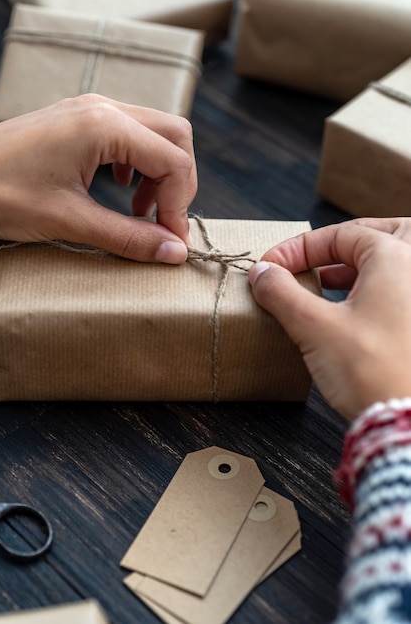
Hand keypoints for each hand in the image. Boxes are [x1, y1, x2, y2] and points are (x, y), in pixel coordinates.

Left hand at [0, 94, 197, 262]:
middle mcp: (103, 109)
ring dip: (160, 175)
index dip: (179, 206)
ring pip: (156, 133)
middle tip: (163, 223)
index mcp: (103, 126)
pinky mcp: (81, 121)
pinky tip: (123, 190)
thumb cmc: (1, 193)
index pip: (173, 161)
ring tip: (141, 212)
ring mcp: (92, 110)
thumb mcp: (70, 222)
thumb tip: (175, 253)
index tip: (170, 241)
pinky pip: (132, 134)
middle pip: (175, 136)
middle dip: (178, 184)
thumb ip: (128, 237)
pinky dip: (140, 165)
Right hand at [249, 217, 410, 419]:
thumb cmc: (372, 371)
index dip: (298, 249)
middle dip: (343, 245)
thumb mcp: (314, 327)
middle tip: (314, 258)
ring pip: (393, 263)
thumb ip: (282, 293)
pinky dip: (374, 289)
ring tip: (325, 281)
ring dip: (357, 267)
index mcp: (397, 256)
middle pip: (380, 236)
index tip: (271, 267)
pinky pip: (400, 290)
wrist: (406, 424)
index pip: (341, 234)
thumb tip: (262, 274)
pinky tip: (349, 309)